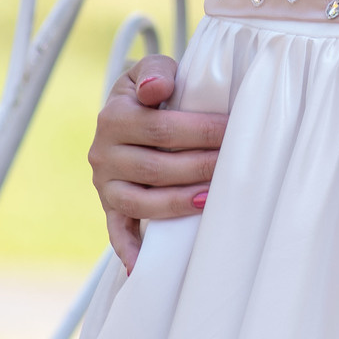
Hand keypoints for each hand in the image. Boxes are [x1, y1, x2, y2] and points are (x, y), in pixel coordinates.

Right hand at [88, 55, 225, 269]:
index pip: (162, 128)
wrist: (130, 111)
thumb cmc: (152, 92)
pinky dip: (129, 250)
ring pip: (142, 202)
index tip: (234, 130)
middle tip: (235, 165)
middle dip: (201, 166)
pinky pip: (117, 232)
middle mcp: (103, 153)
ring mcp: (104, 185)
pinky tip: (144, 267)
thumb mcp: (150, 70)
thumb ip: (156, 71)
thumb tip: (158, 89)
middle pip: (157, 166)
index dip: (201, 131)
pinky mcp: (109, 207)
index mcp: (114, 116)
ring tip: (212, 199)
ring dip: (179, 203)